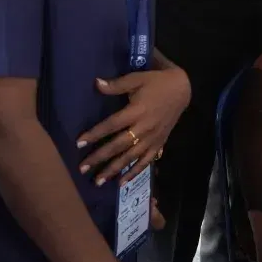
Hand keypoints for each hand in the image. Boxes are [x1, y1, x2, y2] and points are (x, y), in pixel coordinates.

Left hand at [78, 67, 189, 185]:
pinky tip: (121, 182)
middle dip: (100, 157)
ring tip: (98, 181)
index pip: (112, 125)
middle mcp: (144, 128)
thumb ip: (116, 85)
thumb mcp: (137, 78)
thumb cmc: (157, 82)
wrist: (182, 90)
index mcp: (137, 111)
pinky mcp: (159, 144)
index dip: (95, 134)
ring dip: (114, 170)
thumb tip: (96, 84)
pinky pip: (145, 161)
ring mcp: (152, 138)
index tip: (79, 143)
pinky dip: (134, 172)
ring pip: (130, 157)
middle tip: (82, 168)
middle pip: (118, 145)